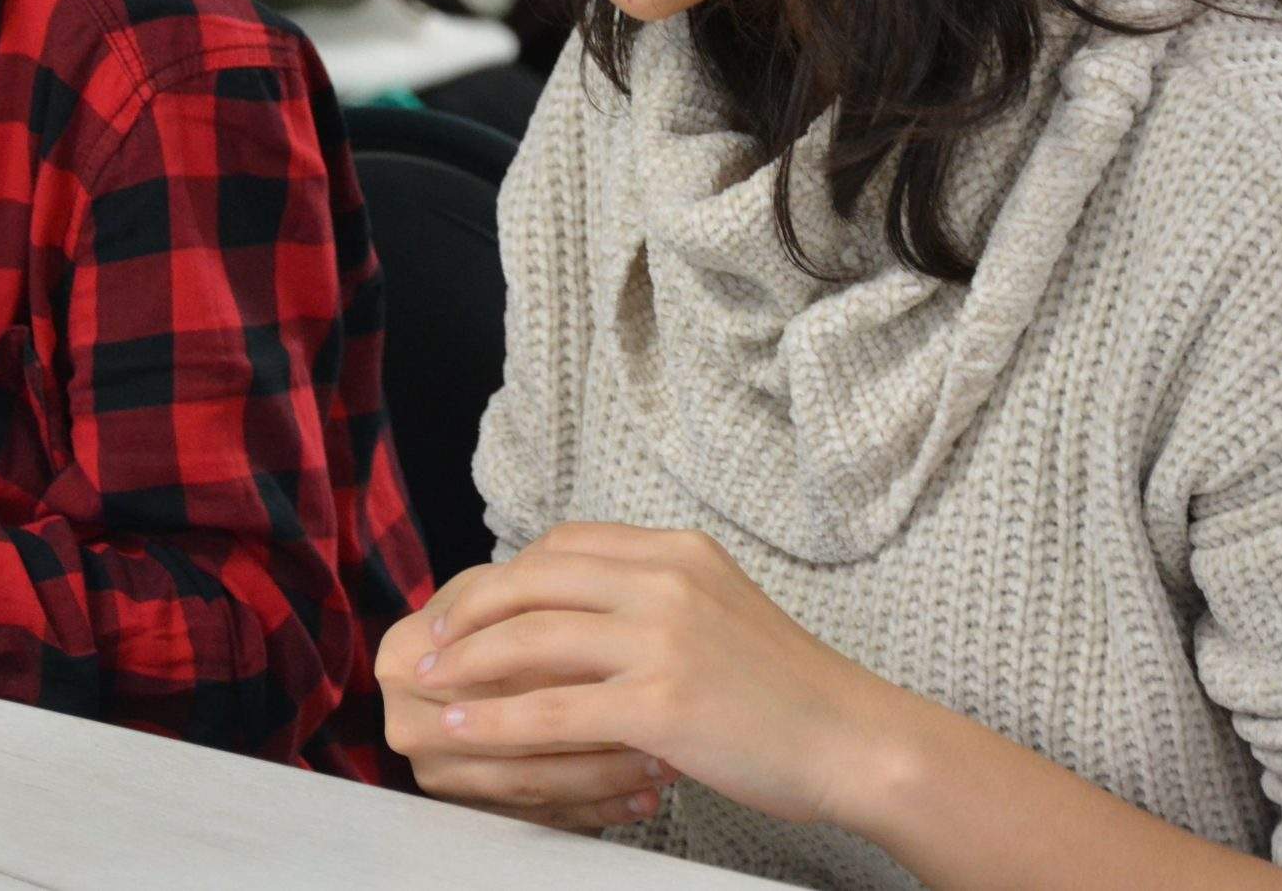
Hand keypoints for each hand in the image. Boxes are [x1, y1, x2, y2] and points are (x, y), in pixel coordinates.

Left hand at [401, 523, 892, 830]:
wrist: (852, 736)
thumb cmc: (785, 687)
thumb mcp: (719, 608)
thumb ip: (652, 597)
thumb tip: (576, 610)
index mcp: (677, 551)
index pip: (563, 545)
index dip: (505, 574)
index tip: (471, 605)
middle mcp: (665, 581)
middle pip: (533, 578)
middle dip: (468, 609)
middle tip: (428, 638)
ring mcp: (662, 640)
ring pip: (531, 638)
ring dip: (466, 660)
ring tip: (429, 680)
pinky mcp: (659, 704)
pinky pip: (551, 709)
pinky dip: (496, 718)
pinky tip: (465, 724)